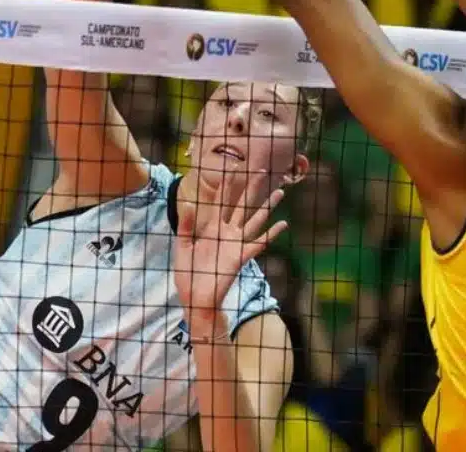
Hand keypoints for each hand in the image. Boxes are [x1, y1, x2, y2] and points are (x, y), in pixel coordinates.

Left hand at [173, 168, 287, 330]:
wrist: (195, 298)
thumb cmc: (188, 274)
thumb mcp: (182, 248)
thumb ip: (187, 227)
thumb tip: (190, 205)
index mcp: (210, 228)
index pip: (220, 201)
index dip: (226, 185)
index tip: (232, 167)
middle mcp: (226, 232)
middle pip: (242, 204)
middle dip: (251, 187)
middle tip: (262, 170)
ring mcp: (236, 244)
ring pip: (255, 220)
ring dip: (267, 206)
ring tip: (280, 192)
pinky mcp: (241, 257)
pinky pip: (259, 243)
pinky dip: (271, 234)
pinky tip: (283, 224)